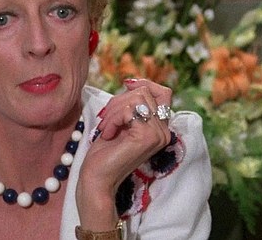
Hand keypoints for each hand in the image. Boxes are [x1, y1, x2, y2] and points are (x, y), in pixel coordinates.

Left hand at [76, 79, 172, 229]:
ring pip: (136, 98)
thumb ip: (131, 105)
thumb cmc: (105, 152)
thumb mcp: (121, 121)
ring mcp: (158, 134)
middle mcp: (164, 131)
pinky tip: (107, 133)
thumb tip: (133, 83)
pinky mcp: (146, 136)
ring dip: (114, 110)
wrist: (97, 178)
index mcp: (160, 128)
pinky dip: (112, 118)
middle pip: (144, 92)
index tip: (126, 86)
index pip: (164, 93)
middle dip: (119, 101)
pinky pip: (128, 110)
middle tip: (106, 120)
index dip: (145, 84)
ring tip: (107, 128)